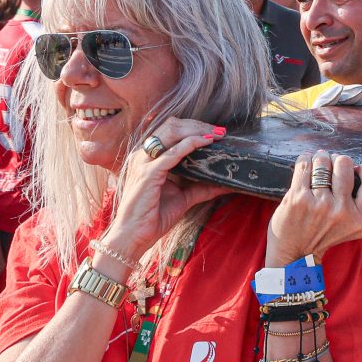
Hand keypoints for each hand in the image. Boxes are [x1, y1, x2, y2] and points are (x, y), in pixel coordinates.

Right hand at [100, 118, 230, 261]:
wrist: (134, 236)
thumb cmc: (153, 217)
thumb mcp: (184, 198)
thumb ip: (202, 188)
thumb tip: (227, 184)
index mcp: (148, 157)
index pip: (171, 130)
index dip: (195, 127)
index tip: (217, 132)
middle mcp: (143, 155)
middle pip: (172, 126)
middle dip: (199, 125)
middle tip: (220, 132)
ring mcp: (143, 163)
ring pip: (171, 132)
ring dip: (196, 131)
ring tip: (216, 135)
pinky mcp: (148, 174)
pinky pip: (171, 154)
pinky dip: (189, 145)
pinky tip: (205, 143)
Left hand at [265, 149, 361, 264]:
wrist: (293, 253)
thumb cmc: (327, 238)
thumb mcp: (358, 233)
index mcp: (359, 218)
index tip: (357, 170)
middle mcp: (340, 211)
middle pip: (345, 164)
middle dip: (338, 160)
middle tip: (333, 166)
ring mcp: (318, 204)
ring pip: (323, 162)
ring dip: (320, 158)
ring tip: (319, 165)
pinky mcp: (297, 198)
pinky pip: (304, 166)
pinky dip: (305, 160)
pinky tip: (306, 165)